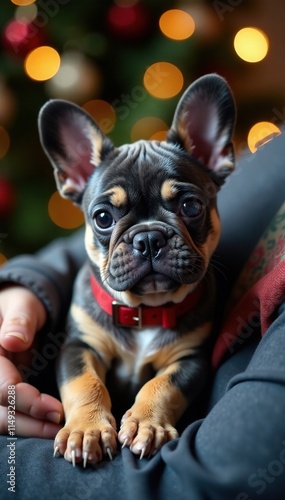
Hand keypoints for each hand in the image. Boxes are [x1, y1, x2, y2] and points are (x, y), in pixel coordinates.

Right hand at [0, 286, 63, 436]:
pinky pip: (7, 414)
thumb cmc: (21, 304)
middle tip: (59, 427)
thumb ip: (20, 320)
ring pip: (1, 419)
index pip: (3, 388)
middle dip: (29, 423)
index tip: (55, 409)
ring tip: (56, 431)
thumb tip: (13, 341)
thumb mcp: (23, 304)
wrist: (16, 310)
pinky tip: (48, 426)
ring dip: (27, 429)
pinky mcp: (0, 394)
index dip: (28, 401)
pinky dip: (26, 423)